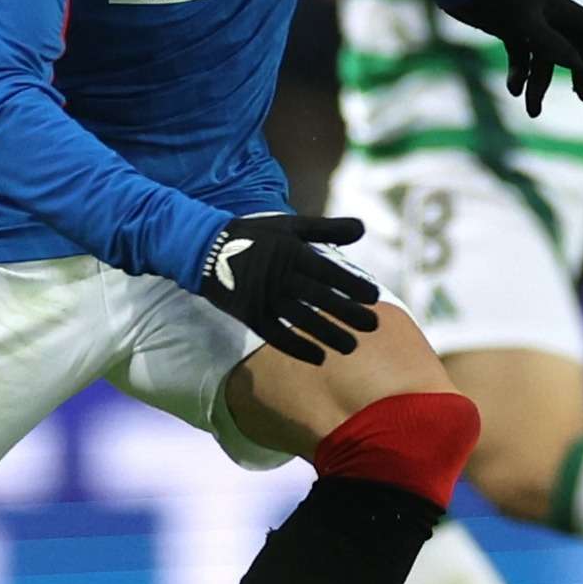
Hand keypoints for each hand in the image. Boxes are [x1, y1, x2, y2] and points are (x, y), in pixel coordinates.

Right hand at [196, 214, 380, 365]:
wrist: (208, 249)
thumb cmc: (257, 236)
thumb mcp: (291, 226)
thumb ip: (327, 229)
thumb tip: (362, 229)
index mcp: (291, 253)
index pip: (328, 272)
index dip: (352, 285)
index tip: (374, 297)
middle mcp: (279, 277)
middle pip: (319, 299)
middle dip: (348, 313)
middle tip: (373, 326)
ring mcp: (264, 298)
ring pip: (301, 320)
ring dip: (328, 335)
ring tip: (351, 346)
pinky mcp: (250, 314)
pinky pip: (276, 336)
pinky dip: (298, 348)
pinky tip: (319, 357)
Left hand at [444, 0, 582, 116]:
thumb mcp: (523, 22)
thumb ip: (551, 44)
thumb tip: (578, 65)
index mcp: (557, 6)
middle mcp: (546, 14)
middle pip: (571, 48)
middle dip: (578, 74)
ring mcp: (527, 22)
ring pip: (542, 57)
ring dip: (539, 84)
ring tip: (532, 110)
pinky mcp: (508, 29)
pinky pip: (521, 56)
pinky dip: (519, 73)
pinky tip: (514, 90)